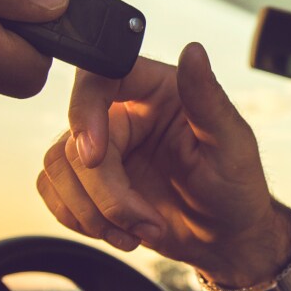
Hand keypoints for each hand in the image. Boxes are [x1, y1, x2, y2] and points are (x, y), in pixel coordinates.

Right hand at [36, 42, 290, 284]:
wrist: (225, 240)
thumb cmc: (236, 188)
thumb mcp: (232, 144)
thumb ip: (208, 98)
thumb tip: (194, 51)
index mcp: (156, 90)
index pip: (99, 77)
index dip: (85, 112)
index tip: (96, 156)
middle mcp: (123, 112)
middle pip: (75, 139)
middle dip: (105, 192)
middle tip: (142, 220)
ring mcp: (104, 148)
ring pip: (59, 167)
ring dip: (93, 212)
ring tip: (138, 230)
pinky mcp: (89, 182)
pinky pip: (54, 191)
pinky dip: (81, 221)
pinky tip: (120, 232)